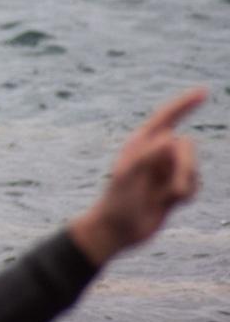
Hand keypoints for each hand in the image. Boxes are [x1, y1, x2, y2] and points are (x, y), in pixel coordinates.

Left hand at [69, 88, 203, 266]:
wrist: (117, 230)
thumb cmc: (117, 202)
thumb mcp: (128, 177)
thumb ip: (148, 156)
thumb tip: (170, 136)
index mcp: (141, 143)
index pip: (166, 117)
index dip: (185, 104)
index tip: (204, 92)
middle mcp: (155, 153)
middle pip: (188, 146)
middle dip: (186, 166)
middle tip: (173, 189)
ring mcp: (165, 170)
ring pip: (194, 168)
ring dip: (184, 184)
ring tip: (165, 199)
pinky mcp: (174, 187)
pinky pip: (195, 185)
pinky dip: (187, 195)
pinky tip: (169, 204)